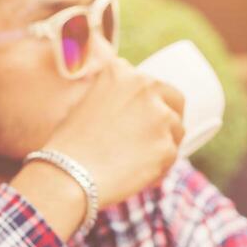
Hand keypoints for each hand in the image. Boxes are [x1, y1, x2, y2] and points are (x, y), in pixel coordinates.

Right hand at [40, 58, 185, 206]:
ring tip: (138, 160)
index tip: (141, 118)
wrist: (69, 173)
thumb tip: (127, 105)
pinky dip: (159, 166)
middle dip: (168, 117)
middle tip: (154, 137)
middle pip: (175, 99)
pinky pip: (171, 156)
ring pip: (176, 130)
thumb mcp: (85, 101)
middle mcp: (146, 88)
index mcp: (123, 73)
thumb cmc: (69, 143)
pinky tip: (137, 173)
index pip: (151, 84)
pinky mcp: (167, 146)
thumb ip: (111, 94)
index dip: (149, 101)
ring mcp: (161, 116)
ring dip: (163, 143)